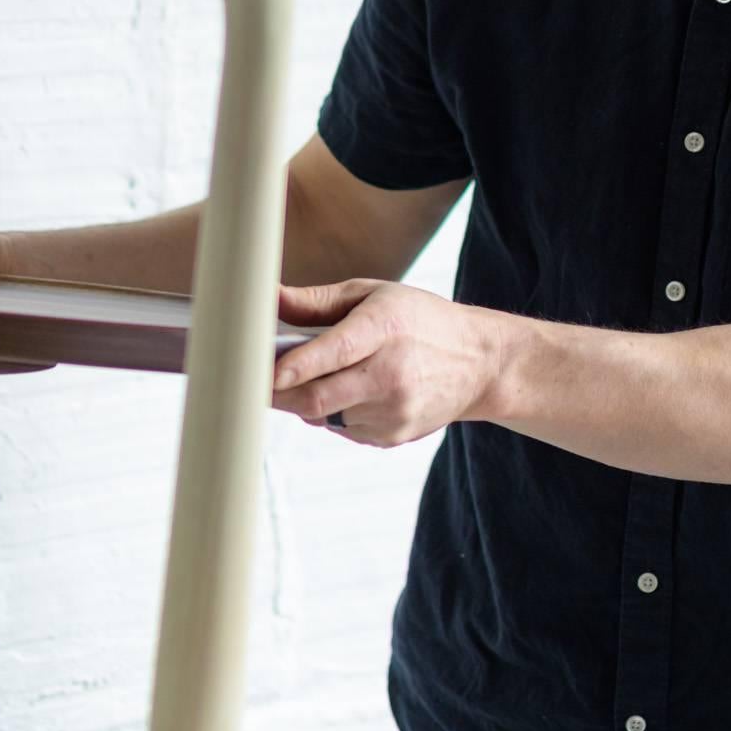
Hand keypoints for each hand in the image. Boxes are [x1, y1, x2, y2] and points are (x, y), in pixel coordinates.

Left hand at [271, 277, 501, 446]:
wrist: (479, 362)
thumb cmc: (418, 320)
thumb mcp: (373, 295)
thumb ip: (317, 301)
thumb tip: (267, 299)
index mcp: (385, 328)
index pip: (333, 352)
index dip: (294, 367)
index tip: (263, 374)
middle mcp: (391, 373)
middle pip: (318, 398)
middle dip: (277, 396)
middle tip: (252, 386)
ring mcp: (394, 411)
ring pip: (325, 416)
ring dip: (304, 402)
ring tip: (309, 379)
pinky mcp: (394, 436)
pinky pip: (344, 429)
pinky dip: (332, 414)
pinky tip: (349, 393)